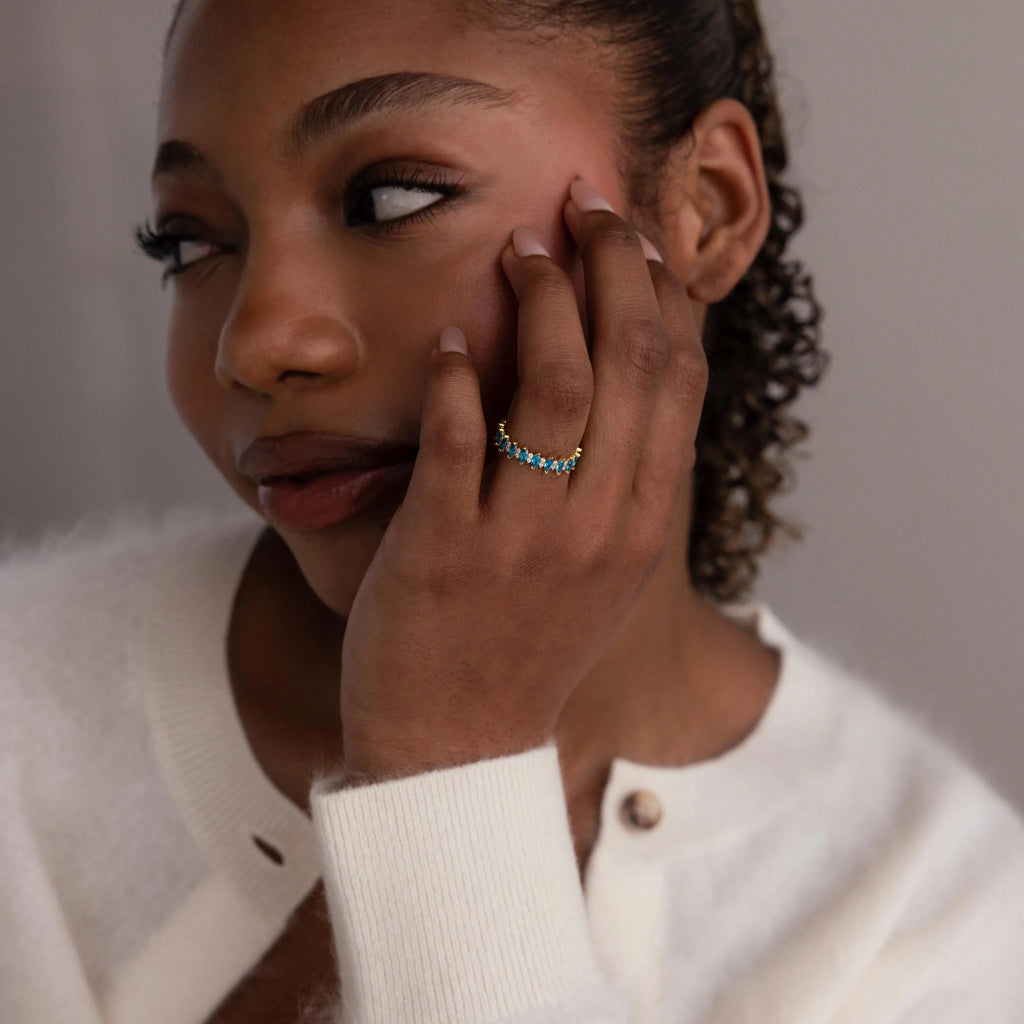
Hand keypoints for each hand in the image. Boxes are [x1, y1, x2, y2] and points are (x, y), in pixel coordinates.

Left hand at [339, 179, 707, 777]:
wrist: (454, 750)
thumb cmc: (524, 648)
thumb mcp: (600, 571)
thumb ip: (620, 482)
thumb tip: (623, 381)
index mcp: (641, 525)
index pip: (674, 383)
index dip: (661, 296)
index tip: (639, 236)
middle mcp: (598, 526)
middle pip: (627, 366)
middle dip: (612, 267)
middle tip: (585, 203)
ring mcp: (523, 540)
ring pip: (555, 389)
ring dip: (542, 302)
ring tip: (521, 247)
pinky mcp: (443, 551)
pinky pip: (460, 442)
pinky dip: (456, 378)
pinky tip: (447, 336)